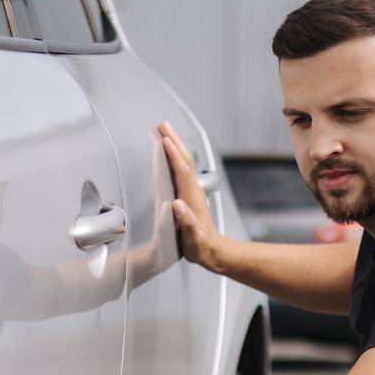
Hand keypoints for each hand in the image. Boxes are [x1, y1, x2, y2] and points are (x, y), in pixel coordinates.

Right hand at [157, 120, 224, 273]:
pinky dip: (174, 157)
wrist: (212, 250)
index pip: (182, 171)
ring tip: (163, 131)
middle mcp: (193, 190)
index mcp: (192, 198)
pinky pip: (181, 169)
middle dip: (173, 141)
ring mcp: (192, 191)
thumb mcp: (193, 238)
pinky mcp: (189, 194)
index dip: (173, 155)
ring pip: (183, 162)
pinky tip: (168, 153)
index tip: (164, 140)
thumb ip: (187, 222)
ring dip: (174, 145)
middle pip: (183, 160)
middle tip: (161, 124)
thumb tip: (178, 205)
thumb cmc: (200, 246)